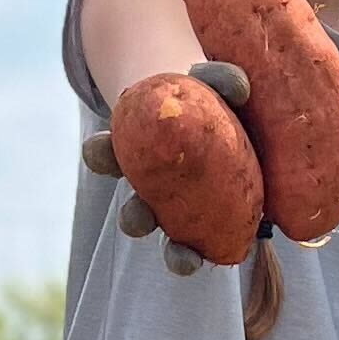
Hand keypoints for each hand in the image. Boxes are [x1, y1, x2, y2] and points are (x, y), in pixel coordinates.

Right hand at [83, 59, 247, 274]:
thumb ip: (222, 80)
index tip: (101, 149)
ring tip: (184, 258)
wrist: (238, 129)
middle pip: (132, 212)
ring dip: (172, 252)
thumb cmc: (213, 101)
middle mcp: (149, 193)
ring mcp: (177, 217)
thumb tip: (239, 90)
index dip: (99, 154)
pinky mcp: (208, 232)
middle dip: (134, 218)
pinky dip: (205, 255)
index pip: (104, 154)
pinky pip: (202, 250)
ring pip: (177, 245)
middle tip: (142, 215)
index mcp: (134, 154)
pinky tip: (214, 259)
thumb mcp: (214, 84)